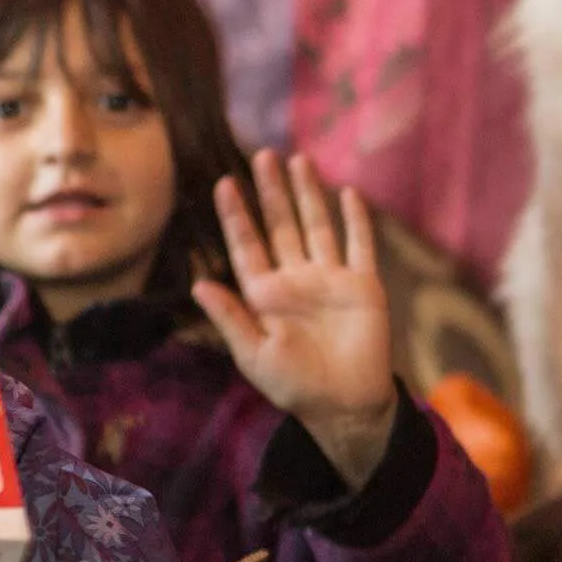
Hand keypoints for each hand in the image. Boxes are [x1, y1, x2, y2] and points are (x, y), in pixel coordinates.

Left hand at [192, 151, 399, 484]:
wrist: (344, 406)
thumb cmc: (294, 386)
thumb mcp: (253, 354)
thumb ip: (230, 317)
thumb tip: (198, 284)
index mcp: (265, 294)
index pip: (247, 246)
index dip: (236, 215)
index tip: (224, 183)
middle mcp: (296, 279)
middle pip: (281, 225)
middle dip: (271, 192)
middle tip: (263, 155)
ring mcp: (330, 280)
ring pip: (317, 226)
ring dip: (309, 194)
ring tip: (299, 160)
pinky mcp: (363, 286)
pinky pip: (359, 246)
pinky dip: (356, 221)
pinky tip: (348, 194)